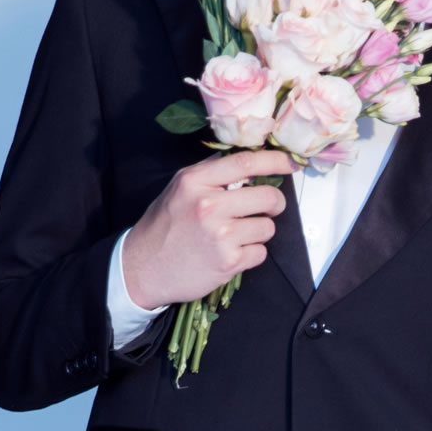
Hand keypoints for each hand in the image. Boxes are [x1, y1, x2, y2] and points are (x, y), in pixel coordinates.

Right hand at [121, 149, 295, 310]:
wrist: (142, 269)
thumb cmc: (164, 227)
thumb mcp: (180, 189)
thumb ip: (211, 174)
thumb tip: (249, 162)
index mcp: (195, 182)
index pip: (246, 162)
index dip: (275, 161)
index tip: (289, 163)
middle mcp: (208, 206)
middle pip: (268, 196)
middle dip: (274, 203)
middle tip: (267, 208)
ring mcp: (220, 236)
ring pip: (268, 227)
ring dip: (259, 232)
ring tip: (237, 236)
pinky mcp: (229, 262)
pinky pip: (260, 252)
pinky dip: (251, 254)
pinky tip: (231, 253)